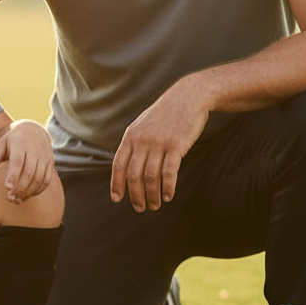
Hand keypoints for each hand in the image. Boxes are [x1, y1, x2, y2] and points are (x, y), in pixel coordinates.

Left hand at [0, 119, 54, 203]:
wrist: (34, 130)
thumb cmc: (13, 140)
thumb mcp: (2, 144)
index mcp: (20, 144)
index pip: (18, 161)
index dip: (13, 175)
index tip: (7, 187)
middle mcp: (35, 150)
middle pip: (30, 172)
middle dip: (20, 187)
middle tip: (10, 198)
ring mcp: (44, 156)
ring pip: (39, 178)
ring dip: (29, 191)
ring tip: (18, 200)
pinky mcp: (50, 162)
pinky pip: (47, 179)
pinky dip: (39, 190)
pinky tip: (28, 195)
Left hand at [110, 77, 208, 212]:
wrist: (188, 96)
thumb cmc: (166, 114)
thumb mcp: (143, 125)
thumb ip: (135, 143)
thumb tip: (127, 166)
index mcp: (131, 136)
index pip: (119, 165)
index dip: (117, 184)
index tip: (117, 199)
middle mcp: (142, 140)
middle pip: (133, 175)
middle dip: (135, 195)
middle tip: (140, 208)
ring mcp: (158, 143)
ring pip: (150, 177)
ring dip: (152, 195)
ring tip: (155, 205)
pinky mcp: (176, 145)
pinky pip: (169, 173)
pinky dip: (168, 187)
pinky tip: (169, 196)